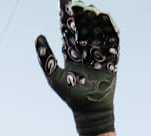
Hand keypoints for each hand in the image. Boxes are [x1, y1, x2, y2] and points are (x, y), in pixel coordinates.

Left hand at [35, 1, 118, 135]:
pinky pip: (112, 40)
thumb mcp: (53, 74)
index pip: (67, 29)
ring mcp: (98, 53)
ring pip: (97, 31)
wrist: (89, 109)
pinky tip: (106, 19)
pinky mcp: (111, 58)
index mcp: (69, 52)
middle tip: (80, 5)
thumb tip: (37, 35)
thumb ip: (45, 56)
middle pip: (83, 27)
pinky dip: (110, 29)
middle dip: (82, 15)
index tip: (65, 1)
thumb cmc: (69, 94)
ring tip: (91, 9)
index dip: (66, 15)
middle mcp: (84, 50)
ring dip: (95, 20)